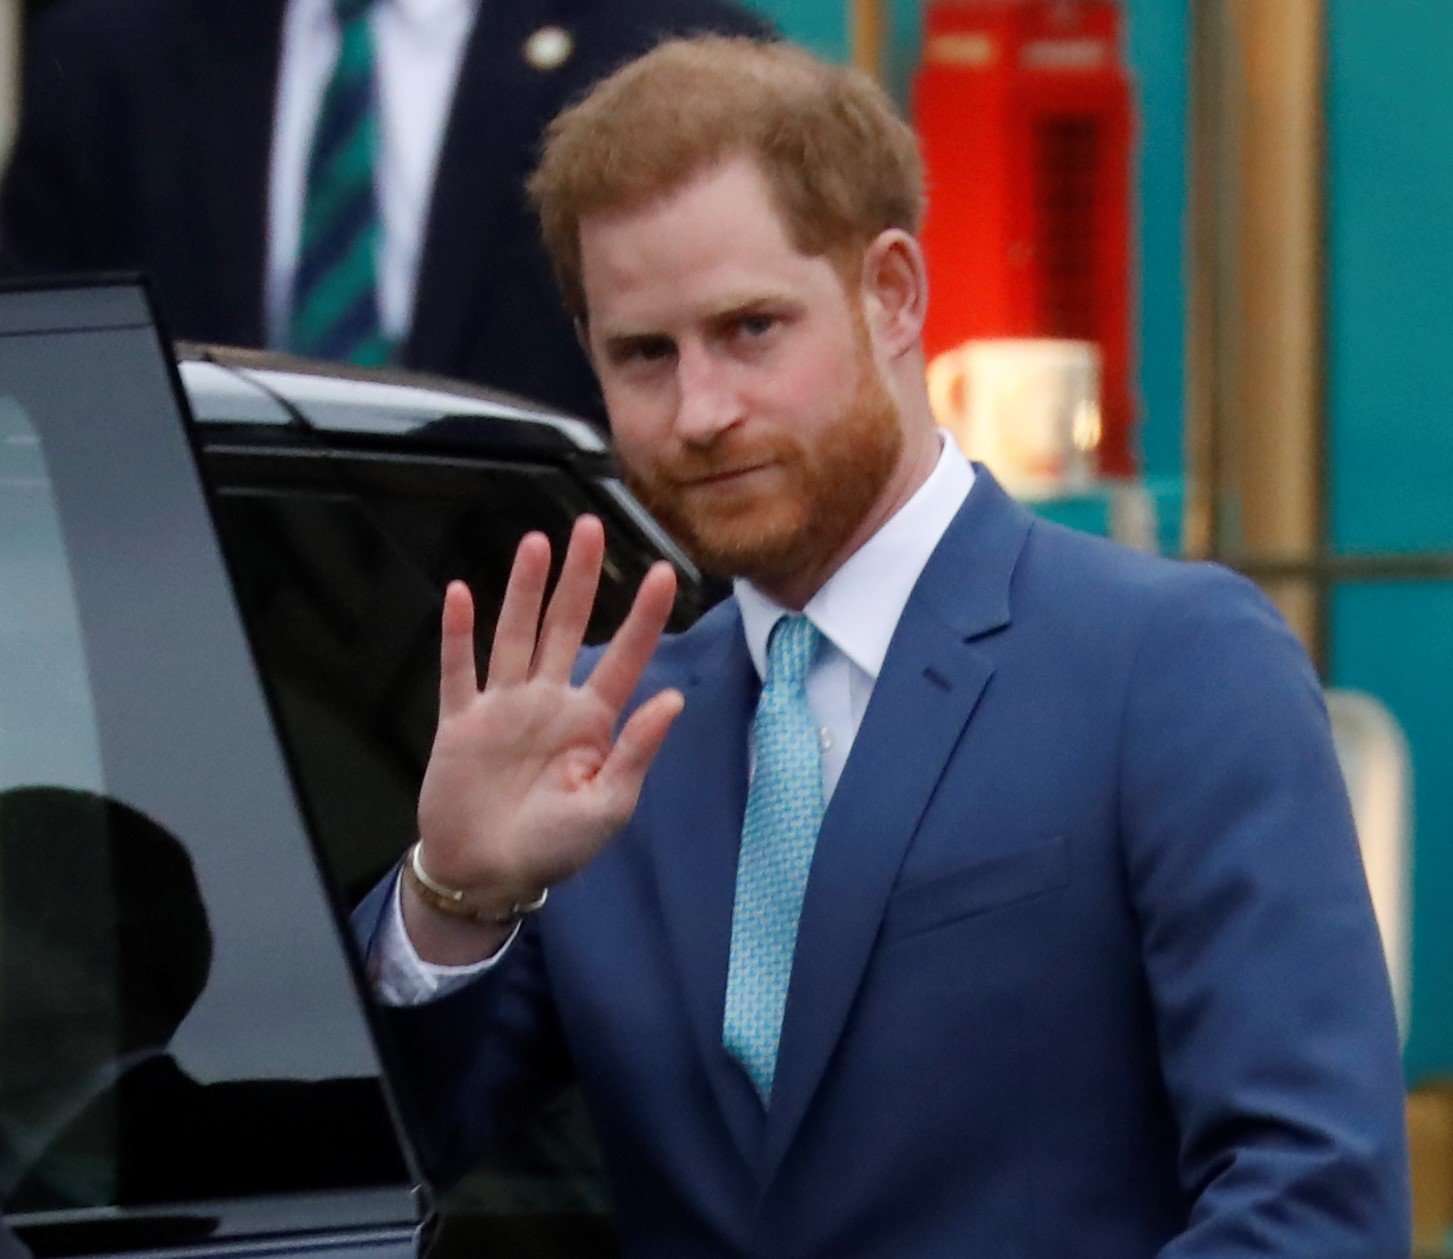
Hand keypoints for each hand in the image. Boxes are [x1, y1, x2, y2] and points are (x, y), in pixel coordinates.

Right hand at [415, 515, 682, 919]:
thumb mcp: (609, 808)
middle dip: (580, 578)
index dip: (644, 617)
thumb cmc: (555, 850)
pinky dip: (456, 633)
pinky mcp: (462, 723)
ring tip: (537, 544)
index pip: (624, 657)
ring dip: (525, 589)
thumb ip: (637, 751)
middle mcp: (549, 703)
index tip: (666, 573)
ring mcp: (504, 708)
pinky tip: (459, 593)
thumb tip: (673, 699)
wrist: (489, 876)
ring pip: (515, 634)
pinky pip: (458, 670)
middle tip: (591, 528)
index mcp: (592, 723)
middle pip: (566, 626)